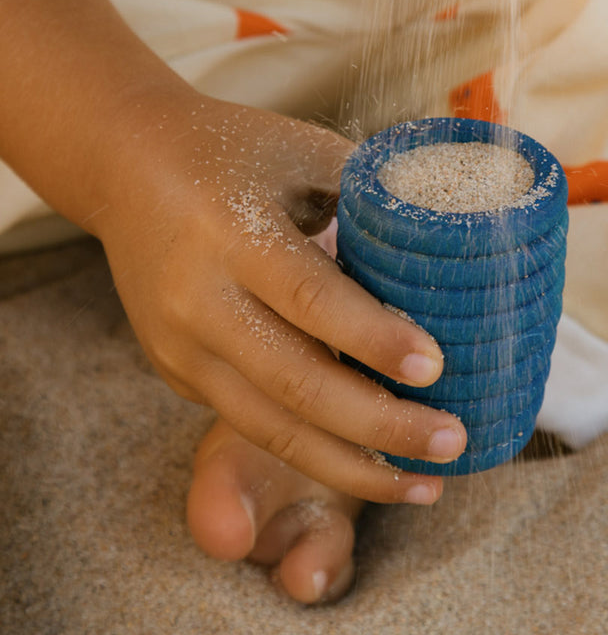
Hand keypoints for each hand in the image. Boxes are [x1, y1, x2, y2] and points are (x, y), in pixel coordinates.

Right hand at [94, 89, 465, 504]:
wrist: (126, 165)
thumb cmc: (232, 151)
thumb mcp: (302, 152)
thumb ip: (370, 202)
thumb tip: (455, 248)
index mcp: (231, 232)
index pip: (310, 298)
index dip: (374, 338)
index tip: (437, 367)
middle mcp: (198, 300)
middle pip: (295, 384)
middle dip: (382, 425)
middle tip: (453, 440)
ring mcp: (181, 348)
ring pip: (272, 428)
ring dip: (354, 467)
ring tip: (426, 483)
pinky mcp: (178, 374)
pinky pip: (253, 422)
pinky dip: (317, 449)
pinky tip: (372, 461)